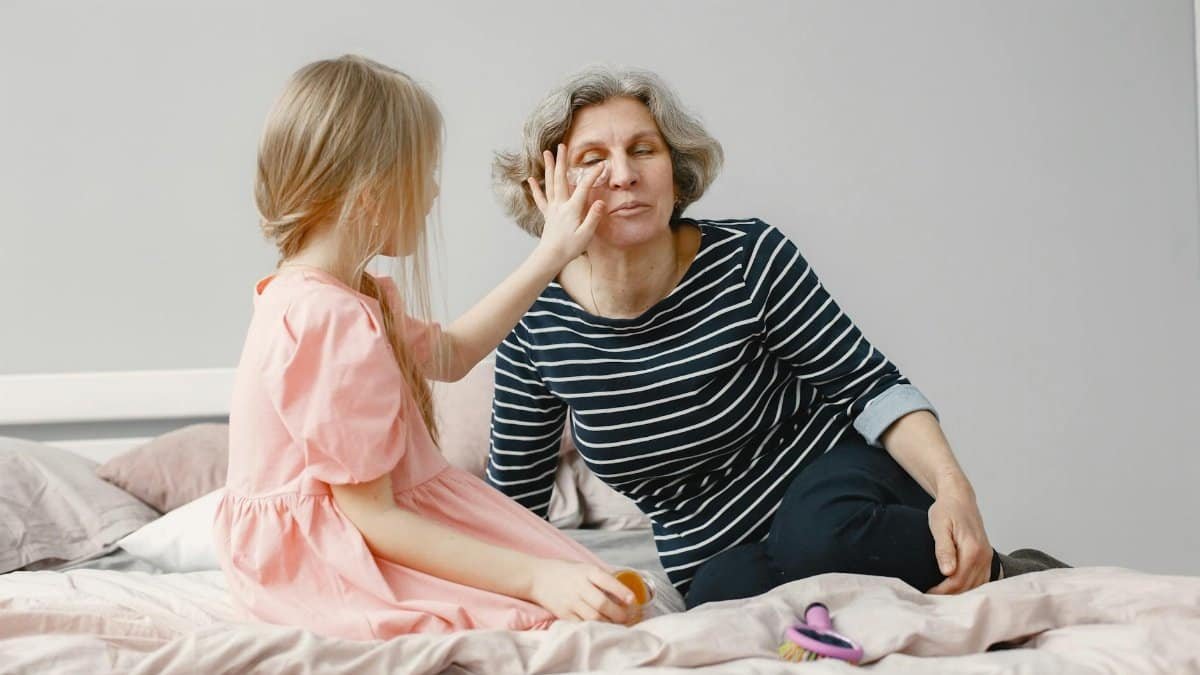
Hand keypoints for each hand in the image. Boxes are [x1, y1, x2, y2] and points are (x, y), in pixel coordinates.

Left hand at [528, 144, 604, 264]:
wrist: (550, 257)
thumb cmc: (570, 248)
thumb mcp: (586, 235)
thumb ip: (593, 217)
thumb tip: (601, 202)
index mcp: (571, 209)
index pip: (584, 187)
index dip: (593, 175)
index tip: (602, 164)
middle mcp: (560, 205)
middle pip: (561, 178)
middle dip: (562, 161)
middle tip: (561, 146)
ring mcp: (552, 208)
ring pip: (550, 184)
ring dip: (549, 167)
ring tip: (547, 153)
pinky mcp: (547, 214)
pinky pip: (540, 199)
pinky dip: (536, 188)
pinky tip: (531, 179)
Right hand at [528, 559, 635, 622]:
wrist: (536, 577)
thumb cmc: (563, 571)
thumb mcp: (582, 567)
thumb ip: (599, 577)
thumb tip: (622, 589)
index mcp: (586, 571)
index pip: (607, 581)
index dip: (622, 591)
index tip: (632, 600)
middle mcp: (579, 586)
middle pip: (602, 603)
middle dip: (618, 613)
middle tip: (627, 618)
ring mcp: (570, 601)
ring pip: (593, 617)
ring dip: (608, 623)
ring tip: (617, 625)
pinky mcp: (563, 614)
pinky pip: (581, 624)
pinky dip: (593, 628)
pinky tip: (600, 628)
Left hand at [925, 485, 992, 594]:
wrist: (960, 498)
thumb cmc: (947, 510)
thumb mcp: (939, 526)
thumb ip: (944, 549)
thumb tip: (948, 572)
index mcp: (972, 550)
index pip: (957, 582)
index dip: (941, 592)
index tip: (926, 593)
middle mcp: (984, 556)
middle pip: (968, 587)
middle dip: (949, 596)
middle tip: (930, 598)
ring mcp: (988, 557)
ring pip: (976, 587)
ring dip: (960, 594)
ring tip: (940, 596)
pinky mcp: (987, 557)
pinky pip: (981, 580)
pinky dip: (969, 588)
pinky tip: (956, 590)